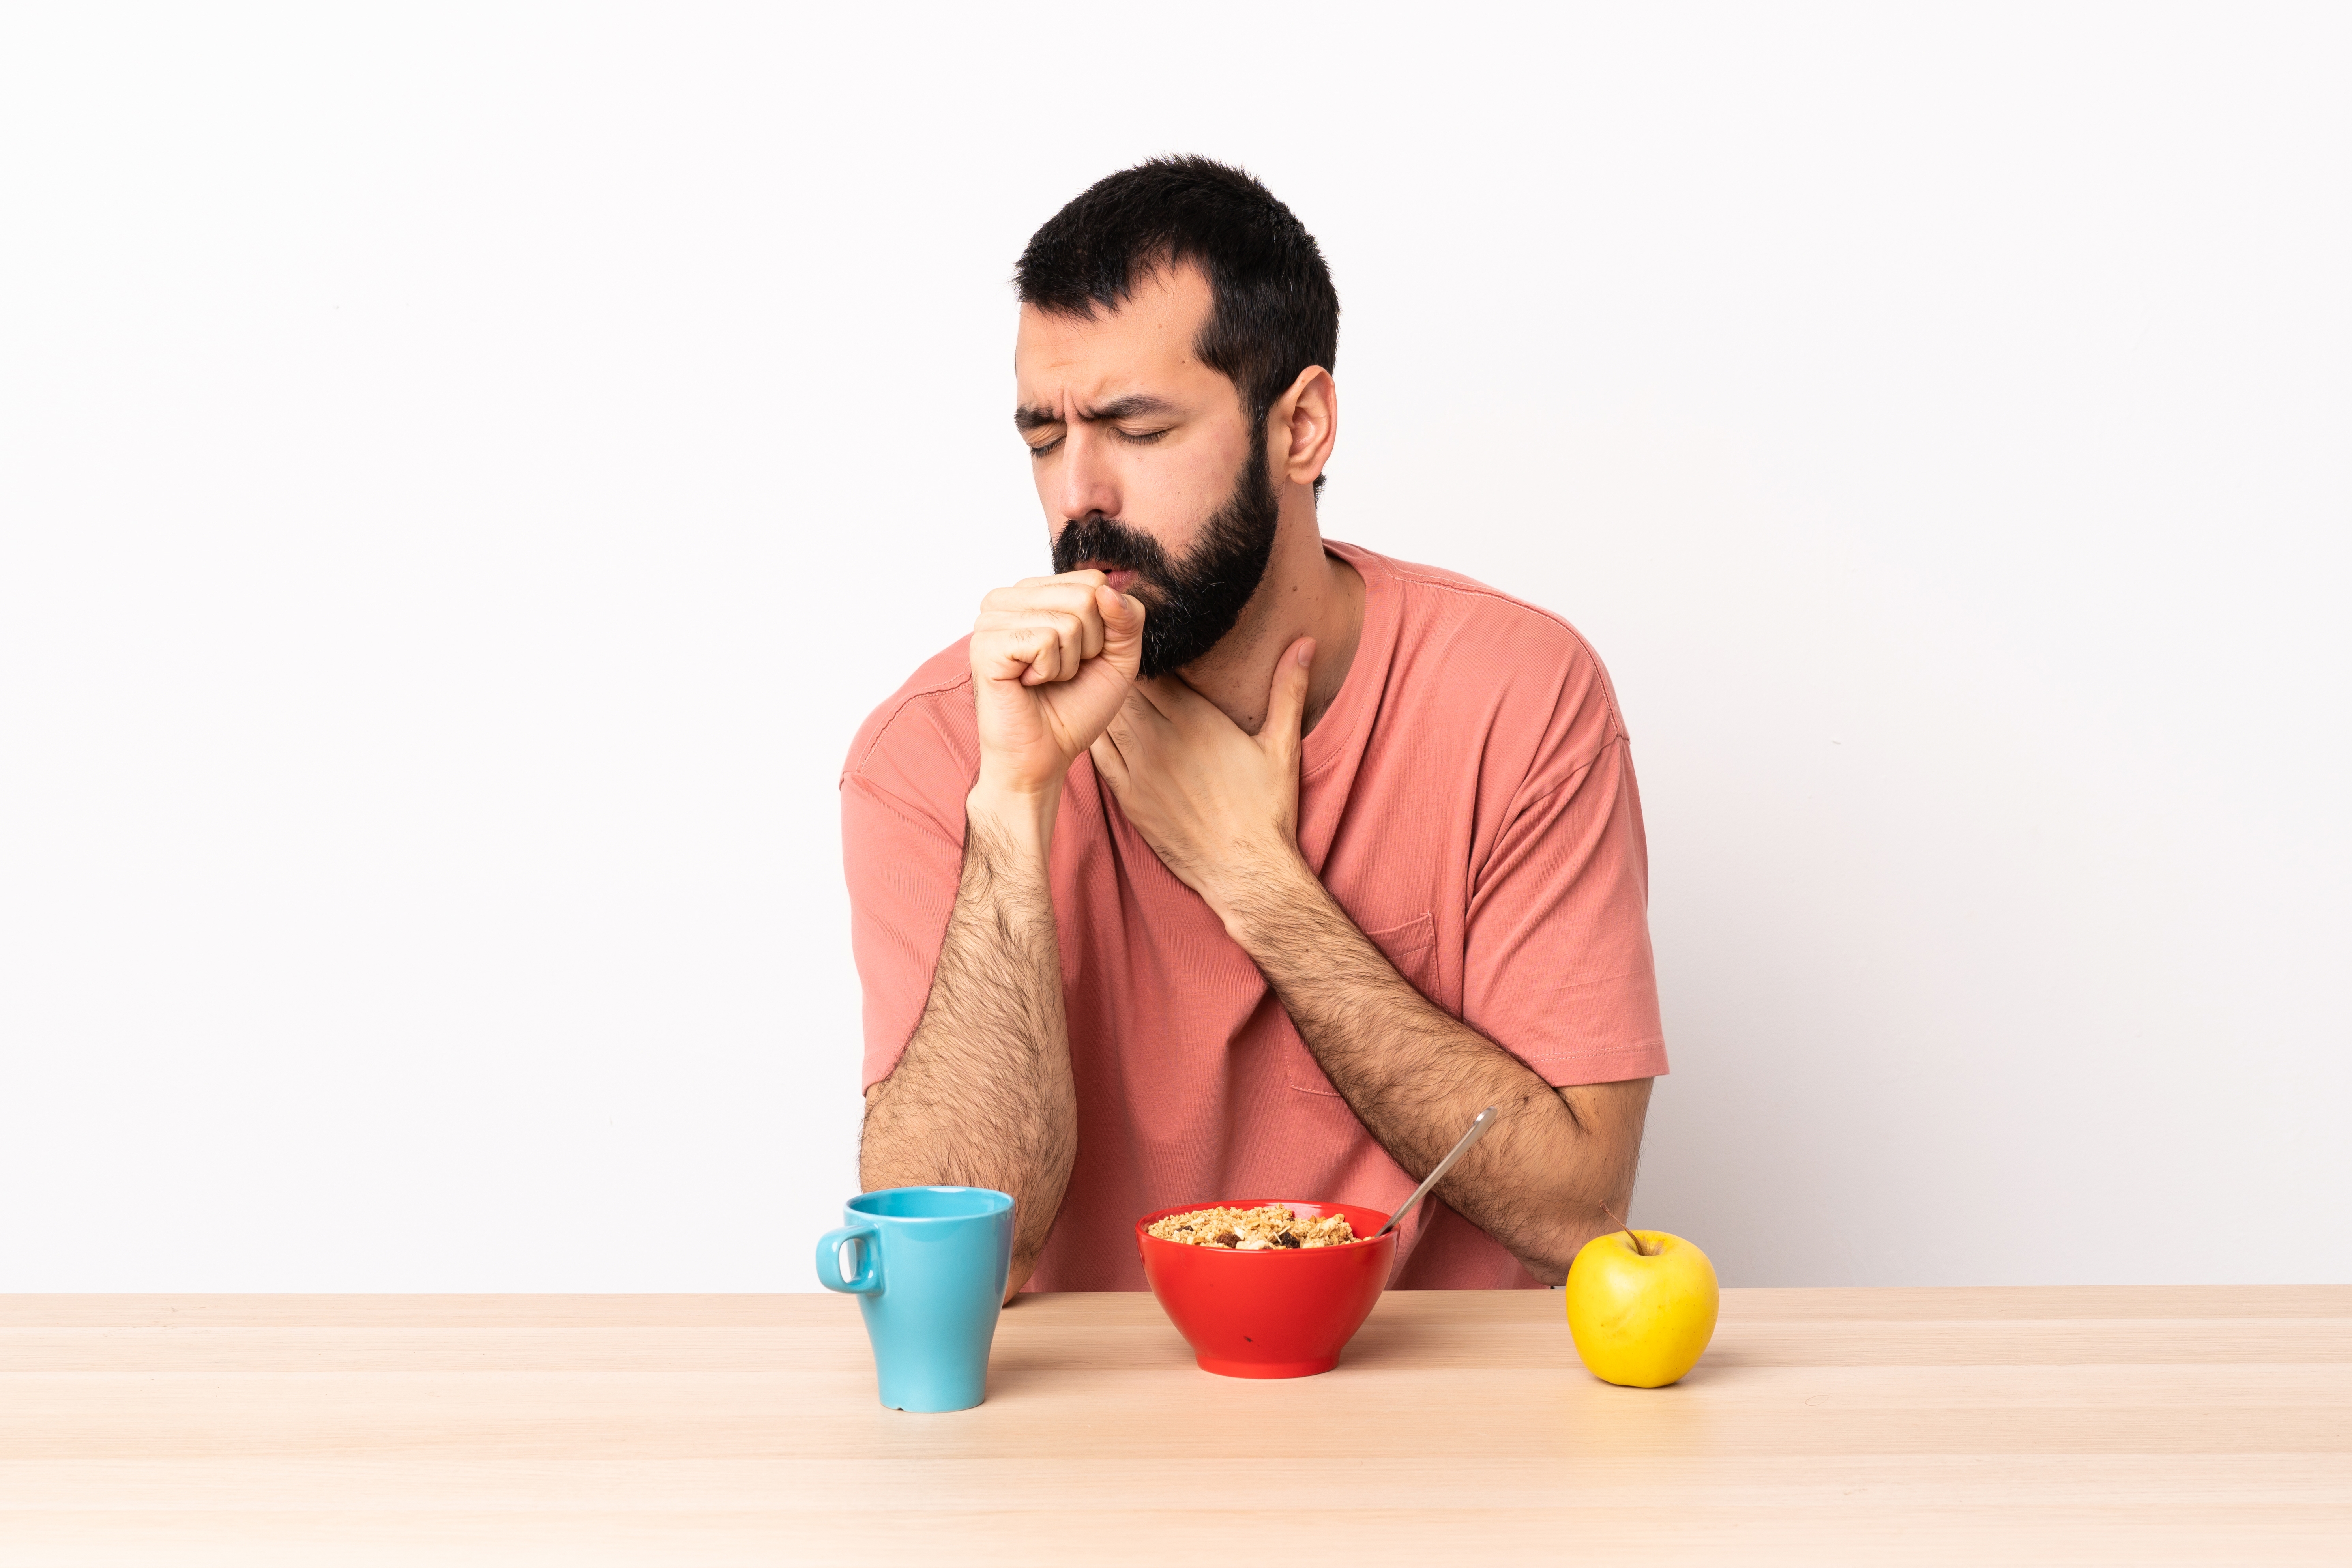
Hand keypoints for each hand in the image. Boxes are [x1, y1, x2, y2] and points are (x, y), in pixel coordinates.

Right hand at [969, 571, 1146, 801]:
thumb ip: (1127, 619)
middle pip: (1086, 597)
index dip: (1104, 627)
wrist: (1043, 755)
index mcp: (1034, 592)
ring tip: (1043, 679)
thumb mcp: (1117, 659)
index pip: (1094, 581)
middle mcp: (1008, 597)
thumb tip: (1107, 589)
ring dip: (1068, 662)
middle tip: (1061, 672)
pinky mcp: (985, 644)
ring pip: (1069, 620)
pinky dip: (1049, 671)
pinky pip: (1046, 640)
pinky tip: (1028, 684)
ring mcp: (991, 618)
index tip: (1080, 657)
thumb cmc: (1075, 707)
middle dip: (1089, 645)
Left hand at [1089, 636, 1316, 924]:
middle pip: (1126, 689)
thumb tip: (1304, 642)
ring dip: (1110, 704)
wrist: (1245, 872)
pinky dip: (1098, 736)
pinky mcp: (1127, 798)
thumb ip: (1287, 689)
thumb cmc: (1267, 810)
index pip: (1155, 669)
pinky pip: (1098, 756)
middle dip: (1126, 675)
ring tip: (1112, 692)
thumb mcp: (1282, 745)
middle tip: (1126, 665)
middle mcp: (1159, 739)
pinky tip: (1101, 728)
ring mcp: (1138, 770)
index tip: (1154, 648)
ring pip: (1107, 718)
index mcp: (1195, 719)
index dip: (1151, 655)